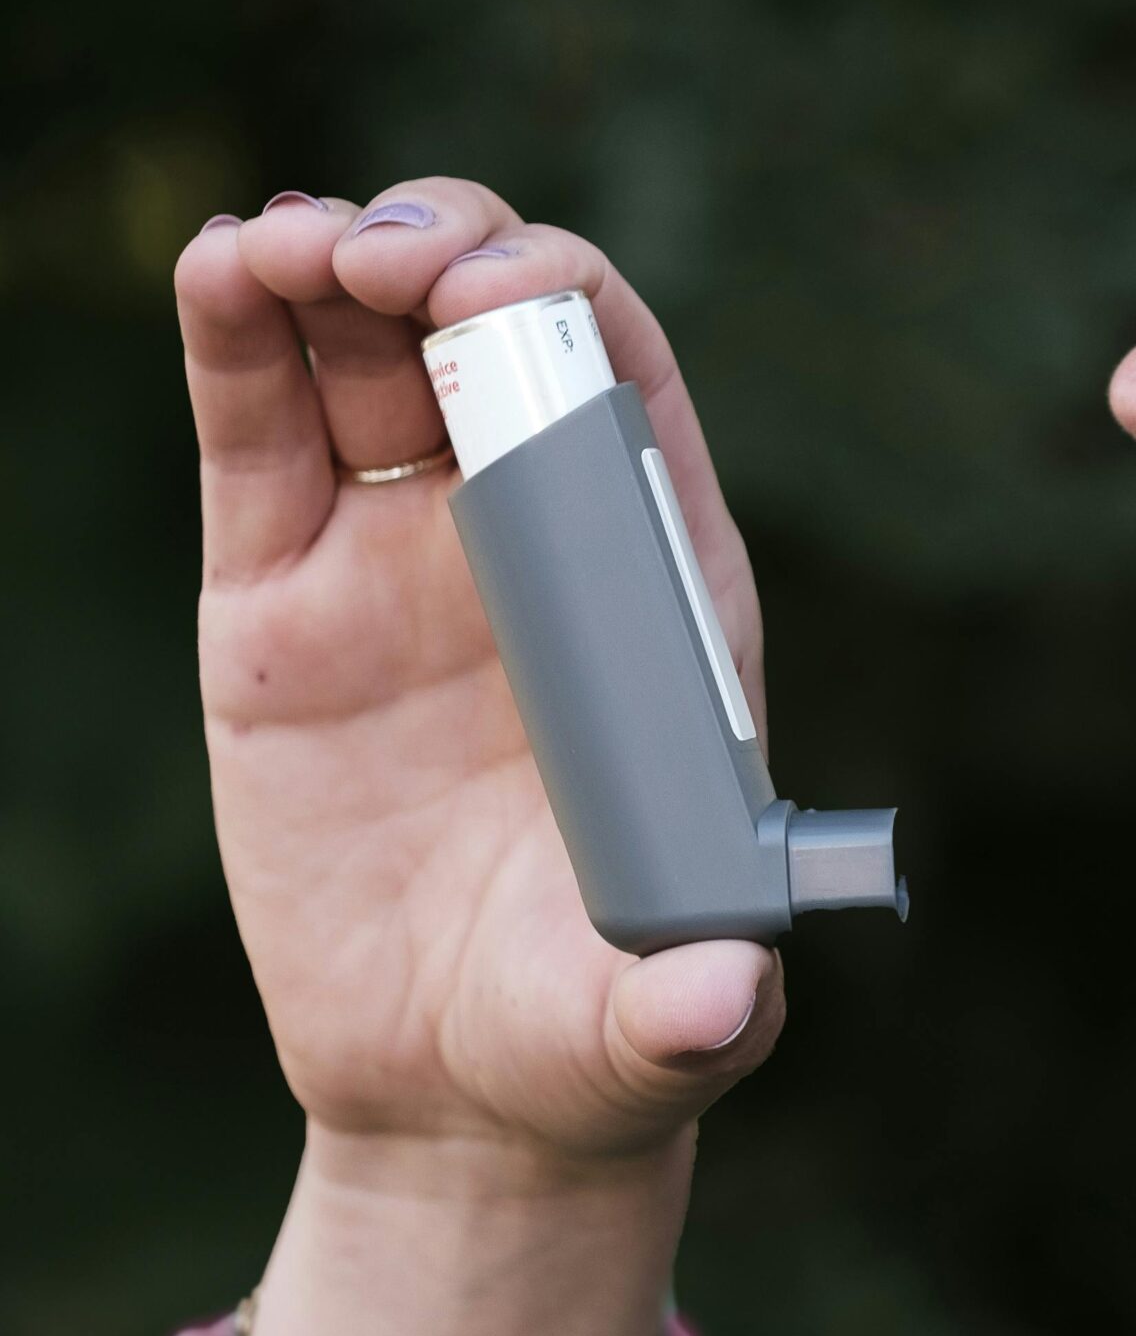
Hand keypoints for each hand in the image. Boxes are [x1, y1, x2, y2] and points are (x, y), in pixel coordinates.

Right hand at [180, 179, 784, 1166]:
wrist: (454, 1092)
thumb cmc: (591, 1037)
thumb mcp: (655, 1027)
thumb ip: (691, 1006)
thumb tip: (714, 1001)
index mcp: (651, 598)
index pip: (630, 398)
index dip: (572, 312)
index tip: (496, 297)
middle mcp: (533, 551)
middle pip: (497, 337)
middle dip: (448, 253)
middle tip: (381, 253)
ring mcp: (397, 563)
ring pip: (365, 359)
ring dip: (331, 264)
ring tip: (282, 243)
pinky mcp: (278, 606)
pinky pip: (256, 442)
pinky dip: (234, 345)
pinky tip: (222, 269)